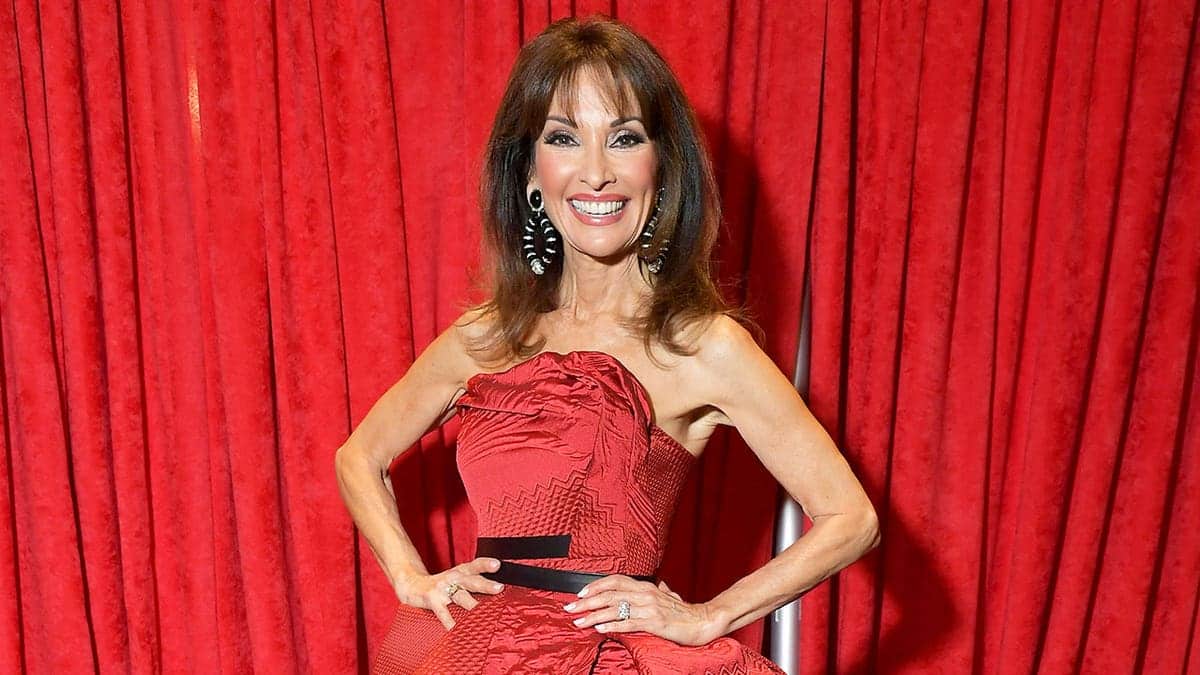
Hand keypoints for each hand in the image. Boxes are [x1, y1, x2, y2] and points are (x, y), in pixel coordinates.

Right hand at [393, 557, 504, 628]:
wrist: (412, 584)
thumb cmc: (441, 584)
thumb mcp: (456, 578)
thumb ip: (474, 582)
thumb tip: (498, 591)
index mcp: (461, 572)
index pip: (475, 565)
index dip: (486, 564)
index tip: (497, 565)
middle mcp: (453, 578)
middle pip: (472, 581)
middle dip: (485, 584)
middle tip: (499, 587)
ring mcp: (443, 589)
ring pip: (461, 597)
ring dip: (472, 604)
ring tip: (482, 611)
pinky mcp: (432, 600)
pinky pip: (444, 613)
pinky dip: (450, 622)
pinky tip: (456, 629)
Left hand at [563, 576, 726, 645]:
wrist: (704, 621)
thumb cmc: (686, 612)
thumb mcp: (670, 597)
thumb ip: (662, 591)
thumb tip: (660, 586)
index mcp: (646, 587)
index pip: (615, 581)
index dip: (595, 586)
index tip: (580, 594)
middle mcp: (645, 593)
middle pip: (610, 593)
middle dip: (587, 601)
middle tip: (570, 609)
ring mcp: (649, 607)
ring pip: (615, 607)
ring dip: (594, 615)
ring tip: (579, 621)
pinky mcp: (654, 622)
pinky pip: (629, 622)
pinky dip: (612, 625)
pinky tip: (600, 628)